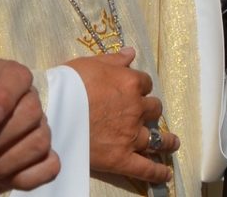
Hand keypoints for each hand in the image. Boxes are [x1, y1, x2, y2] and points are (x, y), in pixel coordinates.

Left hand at [0, 59, 59, 194]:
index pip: (18, 76)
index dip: (8, 96)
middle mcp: (21, 100)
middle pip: (32, 112)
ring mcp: (34, 130)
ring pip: (40, 141)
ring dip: (6, 162)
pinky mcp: (39, 158)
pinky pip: (50, 166)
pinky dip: (28, 177)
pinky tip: (4, 180)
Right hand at [64, 46, 178, 185]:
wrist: (53, 109)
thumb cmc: (69, 83)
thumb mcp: (91, 63)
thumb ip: (114, 59)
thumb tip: (132, 52)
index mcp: (130, 84)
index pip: (145, 83)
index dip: (140, 86)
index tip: (136, 90)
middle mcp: (135, 109)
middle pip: (154, 109)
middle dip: (151, 110)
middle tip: (148, 114)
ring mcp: (131, 135)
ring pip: (158, 138)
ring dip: (167, 140)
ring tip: (172, 143)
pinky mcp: (122, 158)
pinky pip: (146, 168)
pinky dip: (157, 172)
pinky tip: (165, 173)